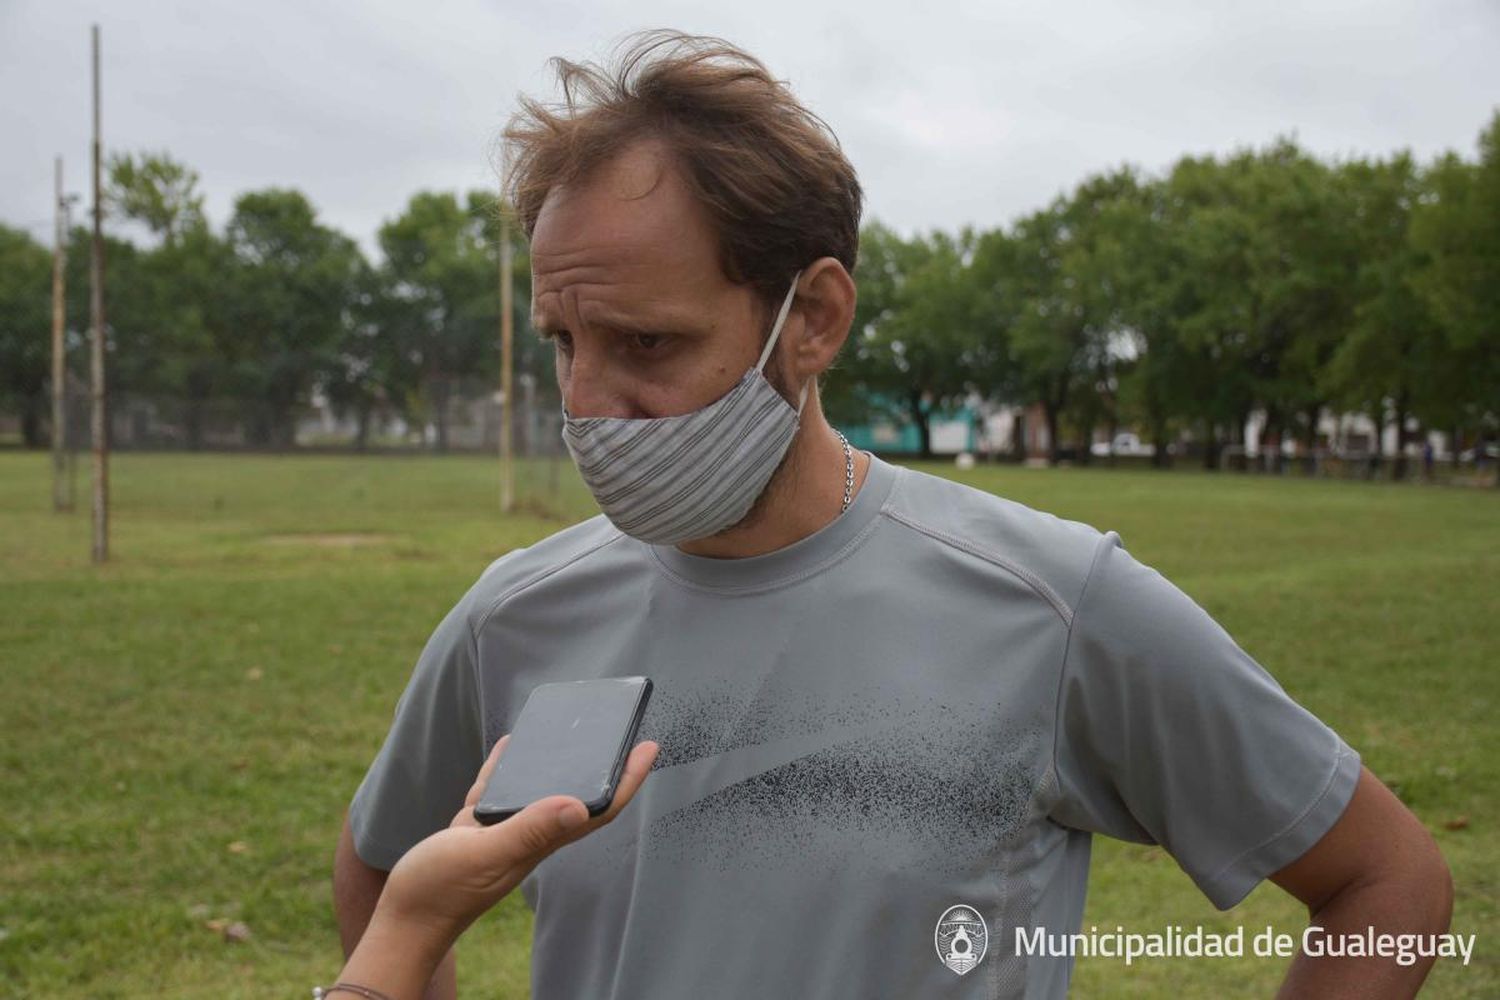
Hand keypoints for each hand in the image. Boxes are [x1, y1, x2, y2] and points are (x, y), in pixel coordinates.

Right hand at [375, 733, 659, 943]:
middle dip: (604, 768)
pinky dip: (506, 766)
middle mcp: (528, 836)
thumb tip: (577, 806)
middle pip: (578, 796)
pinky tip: (509, 745)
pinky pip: (497, 789)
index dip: (626, 779)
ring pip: (538, 789)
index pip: (597, 809)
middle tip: (622, 735)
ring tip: (571, 732)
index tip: (648, 747)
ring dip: (558, 762)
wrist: (403, 921)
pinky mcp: (473, 830)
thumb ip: (528, 829)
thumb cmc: (441, 892)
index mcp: (539, 842)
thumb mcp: (485, 853)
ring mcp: (501, 833)